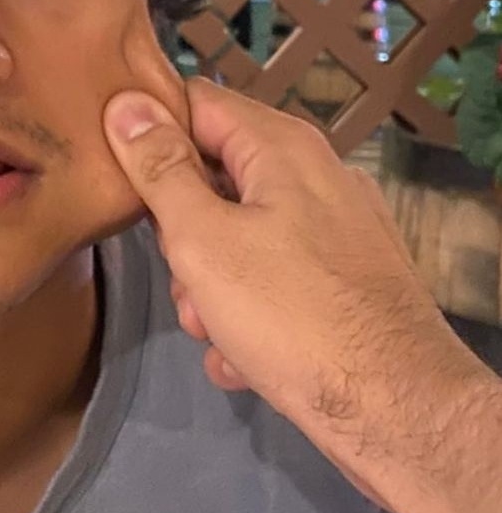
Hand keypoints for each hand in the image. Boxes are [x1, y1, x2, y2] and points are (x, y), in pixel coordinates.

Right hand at [102, 79, 487, 481]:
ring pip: (241, 241)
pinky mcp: (346, 284)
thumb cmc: (290, 314)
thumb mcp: (203, 240)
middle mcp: (316, 176)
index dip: (150, 133)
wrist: (395, 409)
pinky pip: (275, 284)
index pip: (195, 103)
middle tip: (183, 280)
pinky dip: (251, 318)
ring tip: (217, 332)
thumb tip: (127, 104)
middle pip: (216, 179)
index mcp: (283, 148)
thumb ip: (161, 171)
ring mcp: (337, 232)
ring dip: (211, 290)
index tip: (117, 180)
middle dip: (182, 236)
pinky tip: (245, 359)